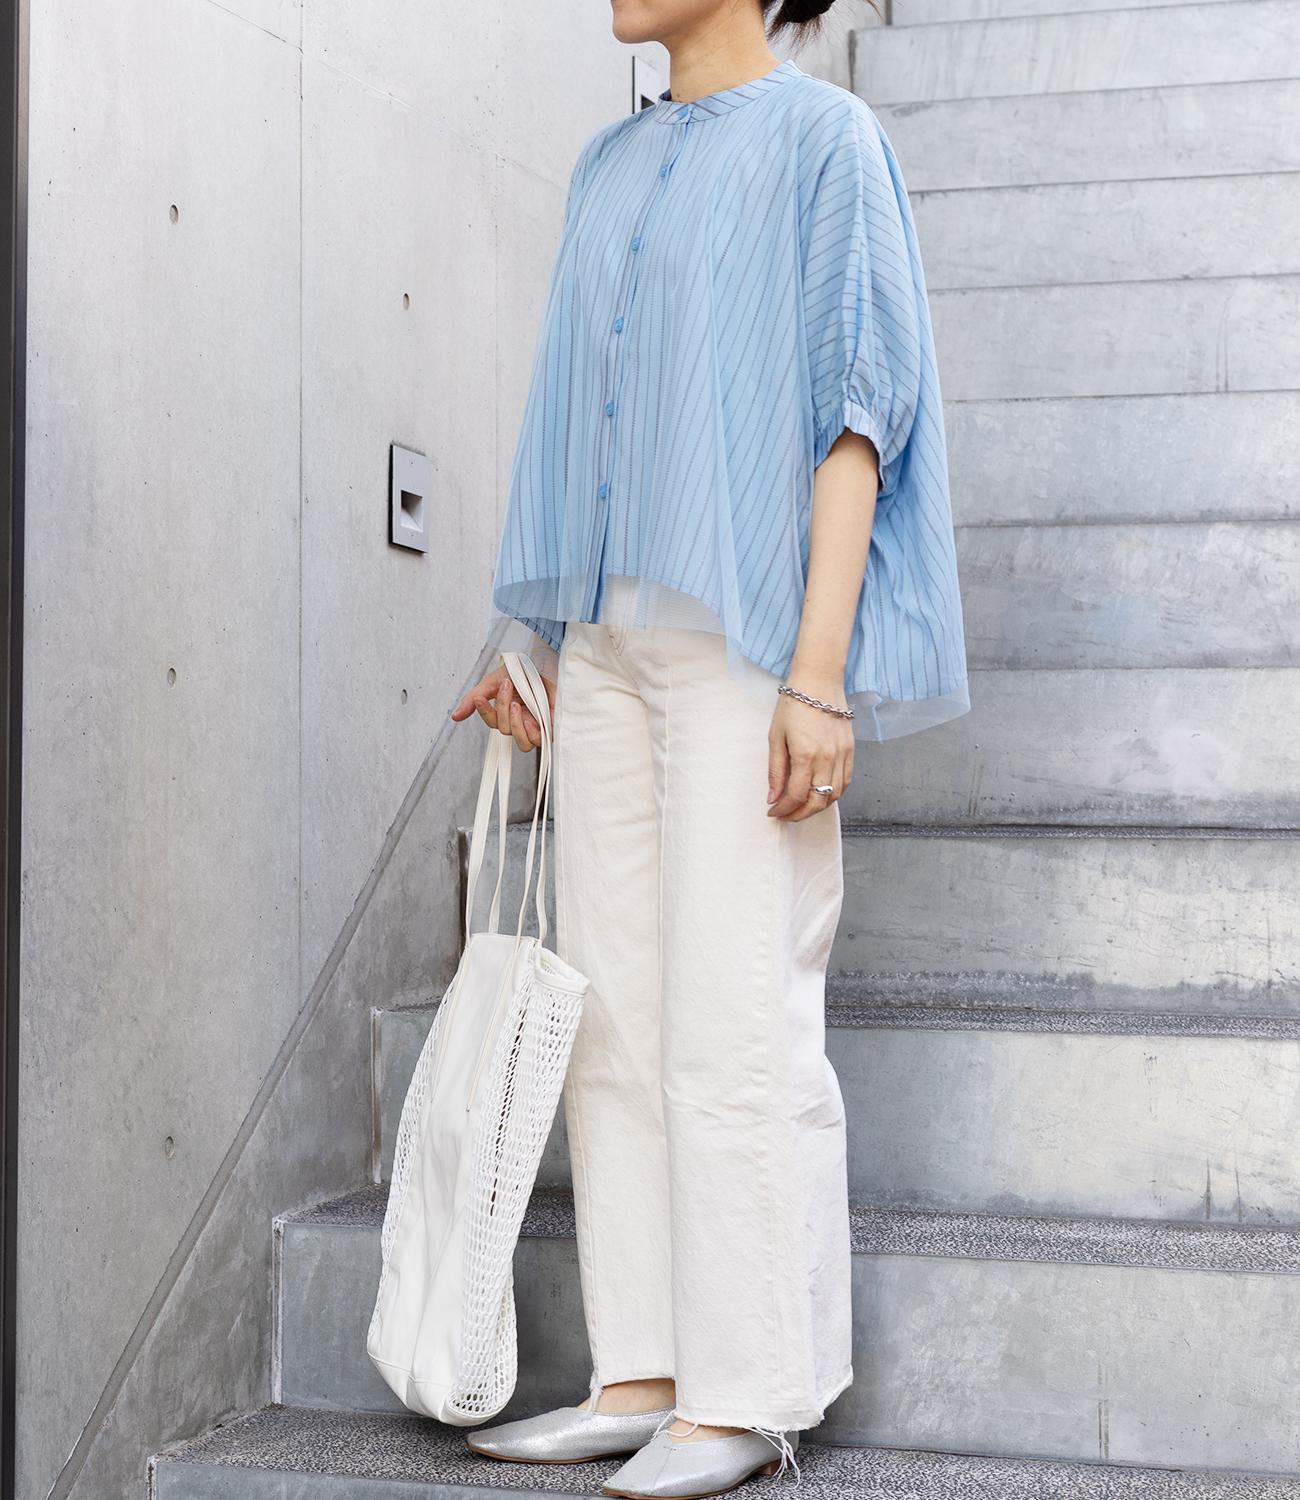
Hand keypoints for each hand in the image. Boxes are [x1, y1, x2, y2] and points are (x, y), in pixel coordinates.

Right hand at [449, 660, 556, 750]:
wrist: (547, 661)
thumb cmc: (525, 670)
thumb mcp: (493, 682)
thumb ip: (473, 700)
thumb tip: (455, 716)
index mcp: (508, 712)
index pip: (492, 722)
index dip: (484, 712)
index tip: (480, 698)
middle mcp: (523, 722)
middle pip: (505, 731)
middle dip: (503, 709)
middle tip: (508, 687)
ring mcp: (538, 726)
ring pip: (523, 744)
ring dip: (516, 723)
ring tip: (518, 705)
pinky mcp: (553, 728)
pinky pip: (540, 741)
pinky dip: (532, 731)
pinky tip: (531, 717)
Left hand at [766, 680, 853, 819]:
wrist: (819, 681)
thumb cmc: (794, 705)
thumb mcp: (776, 737)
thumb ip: (776, 771)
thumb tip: (773, 797)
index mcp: (806, 755)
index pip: (796, 796)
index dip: (784, 809)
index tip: (773, 812)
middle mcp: (828, 758)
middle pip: (818, 801)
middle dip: (800, 814)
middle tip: (786, 815)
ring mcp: (843, 755)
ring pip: (835, 795)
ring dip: (818, 807)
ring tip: (802, 807)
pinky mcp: (851, 750)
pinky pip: (846, 781)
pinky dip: (834, 794)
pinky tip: (821, 794)